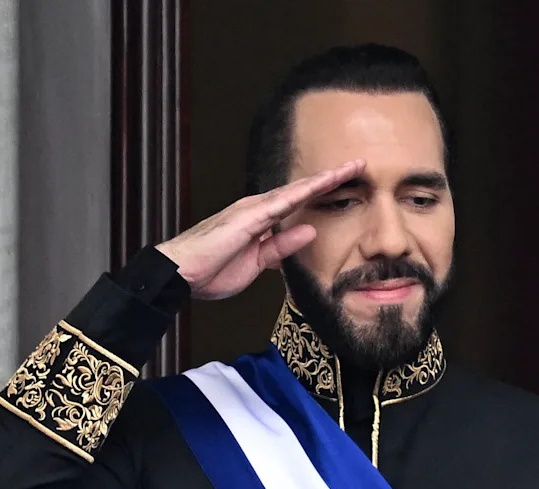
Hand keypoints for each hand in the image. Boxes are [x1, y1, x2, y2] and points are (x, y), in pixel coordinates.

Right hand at [155, 159, 364, 299]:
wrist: (179, 274)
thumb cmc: (211, 270)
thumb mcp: (258, 263)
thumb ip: (282, 247)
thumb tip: (309, 231)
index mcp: (260, 220)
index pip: (297, 203)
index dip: (322, 192)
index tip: (347, 184)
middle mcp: (258, 209)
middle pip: (301, 190)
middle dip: (330, 178)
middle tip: (359, 164)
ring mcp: (252, 210)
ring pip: (295, 190)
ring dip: (322, 179)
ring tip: (350, 167)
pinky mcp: (246, 217)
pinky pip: (280, 203)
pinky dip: (301, 192)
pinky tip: (320, 184)